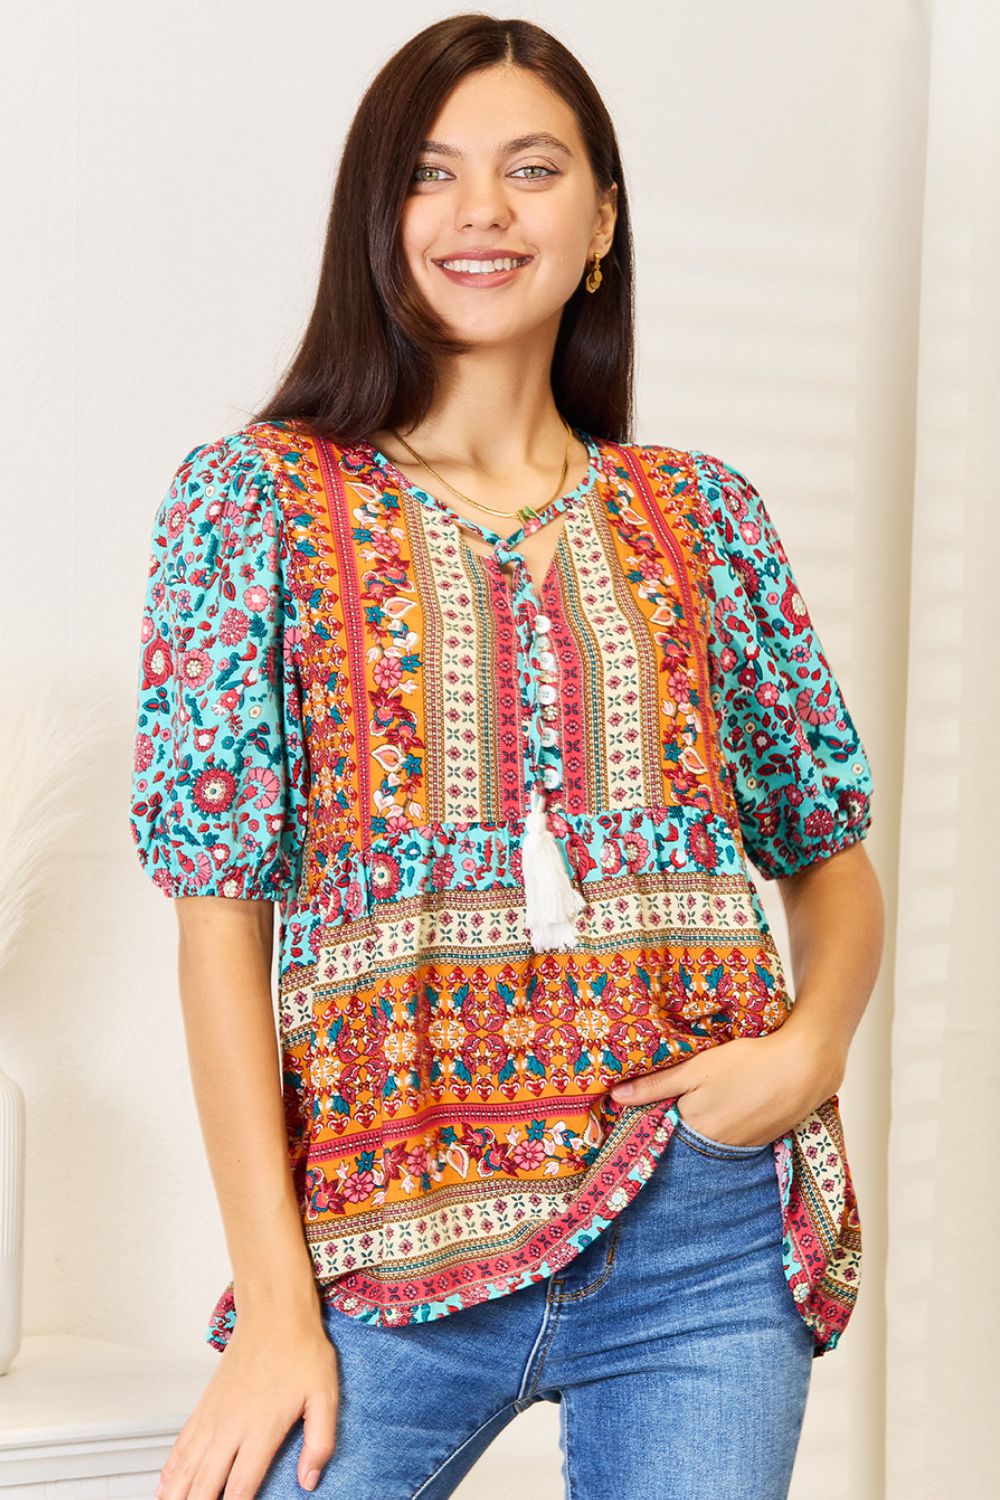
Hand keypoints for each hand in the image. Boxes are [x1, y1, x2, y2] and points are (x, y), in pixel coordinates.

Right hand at [154, 1302, 338, 1498]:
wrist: (274, 1313)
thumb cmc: (301, 1351)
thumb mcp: (325, 1395)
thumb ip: (320, 1441)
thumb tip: (309, 1480)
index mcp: (261, 1428)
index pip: (240, 1487)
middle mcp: (231, 1426)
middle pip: (205, 1484)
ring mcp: (214, 1415)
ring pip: (187, 1467)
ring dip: (177, 1495)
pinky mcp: (205, 1404)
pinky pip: (182, 1445)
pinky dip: (171, 1470)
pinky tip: (165, 1488)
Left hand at [608, 1028, 839, 1147]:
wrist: (804, 1067)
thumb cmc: (747, 1063)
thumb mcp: (696, 1069)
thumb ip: (656, 1085)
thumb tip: (616, 1098)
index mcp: (695, 1127)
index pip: (664, 1126)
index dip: (658, 1109)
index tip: (651, 1095)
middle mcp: (716, 1146)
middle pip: (689, 1132)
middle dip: (684, 1114)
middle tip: (692, 1088)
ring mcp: (742, 1146)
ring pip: (714, 1134)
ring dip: (710, 1118)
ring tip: (718, 1091)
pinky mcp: (763, 1140)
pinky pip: (737, 1135)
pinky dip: (733, 1120)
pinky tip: (738, 1099)